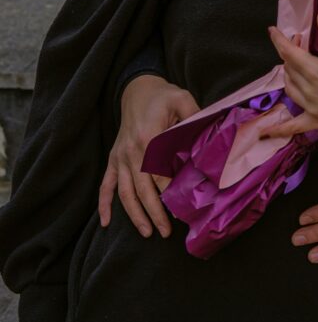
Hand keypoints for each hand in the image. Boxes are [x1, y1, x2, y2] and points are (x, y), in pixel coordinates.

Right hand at [98, 74, 198, 237]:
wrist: (137, 89)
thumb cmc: (163, 95)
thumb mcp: (182, 99)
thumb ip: (195, 117)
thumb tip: (210, 140)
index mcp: (148, 137)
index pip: (159, 173)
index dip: (169, 193)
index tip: (181, 210)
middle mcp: (130, 150)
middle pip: (141, 189)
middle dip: (153, 213)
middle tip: (166, 232)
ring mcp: (120, 156)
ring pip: (124, 192)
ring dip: (134, 214)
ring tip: (147, 232)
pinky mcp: (114, 158)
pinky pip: (106, 184)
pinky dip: (104, 204)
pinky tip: (105, 222)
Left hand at [266, 11, 317, 135]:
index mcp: (317, 71)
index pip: (290, 53)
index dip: (279, 40)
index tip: (273, 30)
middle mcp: (308, 89)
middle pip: (289, 68)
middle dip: (290, 53)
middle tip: (299, 44)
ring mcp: (309, 107)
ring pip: (288, 86)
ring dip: (288, 74)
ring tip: (297, 65)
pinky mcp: (313, 121)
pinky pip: (291, 126)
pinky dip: (278, 128)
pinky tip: (265, 133)